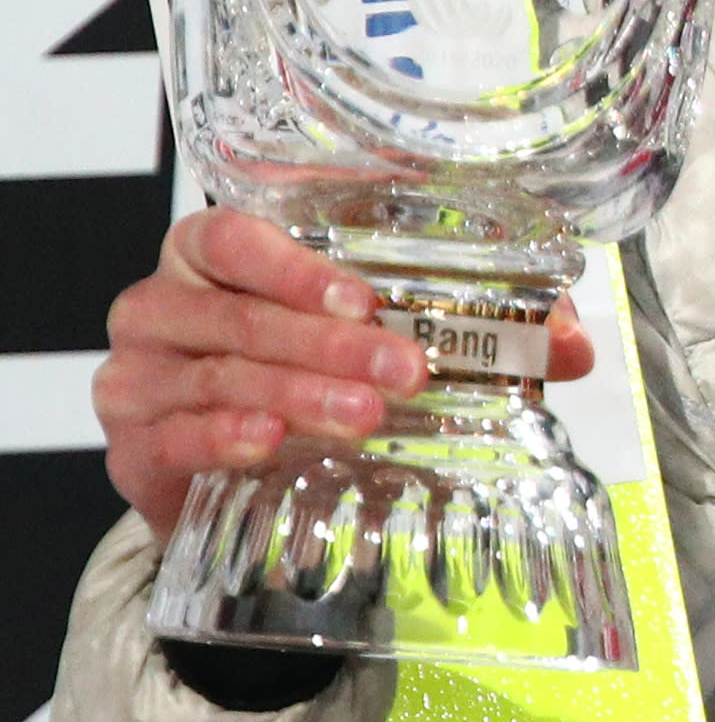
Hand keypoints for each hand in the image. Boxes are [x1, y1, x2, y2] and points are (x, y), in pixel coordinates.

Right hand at [96, 211, 590, 538]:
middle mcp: (166, 305)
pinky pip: (174, 433)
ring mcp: (139, 376)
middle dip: (330, 341)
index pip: (236, 237)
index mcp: (218, 258)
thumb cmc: (307, 384)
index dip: (296, 263)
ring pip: (218, 372)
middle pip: (239, 311)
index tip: (366, 296)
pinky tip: (270, 441)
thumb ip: (478, 333)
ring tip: (365, 414)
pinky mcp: (133, 447)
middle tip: (406, 369)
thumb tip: (575, 345)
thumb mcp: (384, 346)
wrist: (234, 483)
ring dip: (299, 392)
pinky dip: (226, 435)